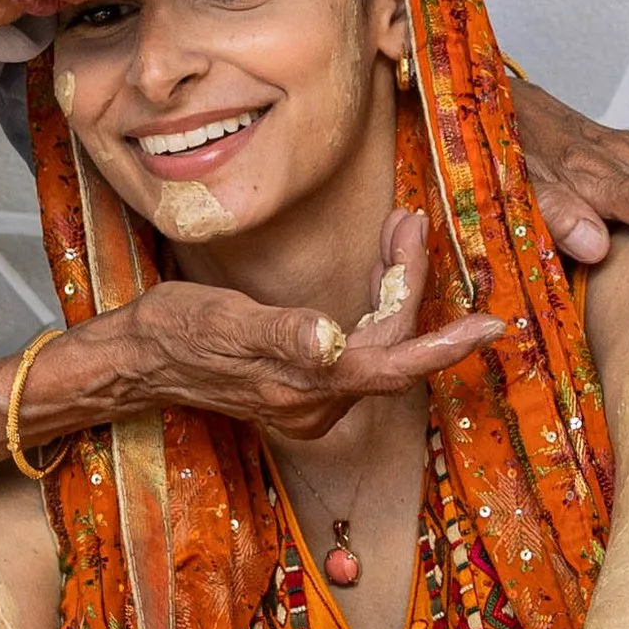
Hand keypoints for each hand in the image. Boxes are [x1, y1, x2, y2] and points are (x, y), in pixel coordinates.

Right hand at [108, 209, 499, 444]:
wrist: (137, 361)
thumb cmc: (175, 333)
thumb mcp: (223, 321)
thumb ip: (280, 333)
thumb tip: (329, 339)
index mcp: (304, 388)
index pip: (390, 364)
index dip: (443, 345)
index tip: (490, 327)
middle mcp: (316, 406)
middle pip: (388, 346)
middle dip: (407, 282)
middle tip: (409, 221)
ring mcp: (310, 403)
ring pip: (377, 347)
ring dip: (394, 290)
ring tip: (399, 231)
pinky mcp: (302, 389)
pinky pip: (358, 351)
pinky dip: (374, 307)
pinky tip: (375, 272)